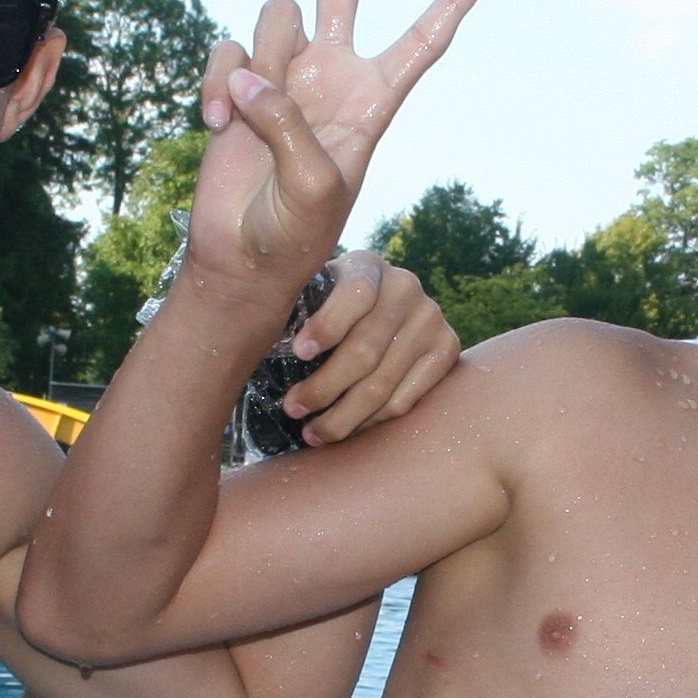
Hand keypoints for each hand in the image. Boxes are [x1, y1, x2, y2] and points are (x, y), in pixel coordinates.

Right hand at [189, 0, 489, 301]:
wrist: (241, 255)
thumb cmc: (294, 232)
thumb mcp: (312, 186)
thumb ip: (289, 125)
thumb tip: (251, 78)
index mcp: (374, 100)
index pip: (422, 42)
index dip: (451, 3)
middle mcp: (332, 75)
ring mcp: (284, 75)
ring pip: (272, 16)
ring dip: (254, 60)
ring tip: (242, 119)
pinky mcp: (239, 83)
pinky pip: (227, 51)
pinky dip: (218, 83)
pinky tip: (216, 124)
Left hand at [275, 250, 465, 443]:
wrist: (387, 310)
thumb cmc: (329, 308)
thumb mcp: (313, 293)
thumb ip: (296, 308)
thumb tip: (250, 341)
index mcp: (367, 265)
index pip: (356, 293)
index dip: (328, 325)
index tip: (300, 353)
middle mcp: (406, 287)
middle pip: (367, 349)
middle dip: (324, 387)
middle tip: (293, 410)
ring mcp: (431, 318)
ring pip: (383, 384)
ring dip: (343, 416)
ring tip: (312, 433)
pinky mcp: (448, 348)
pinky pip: (405, 400)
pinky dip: (371, 422)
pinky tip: (347, 428)